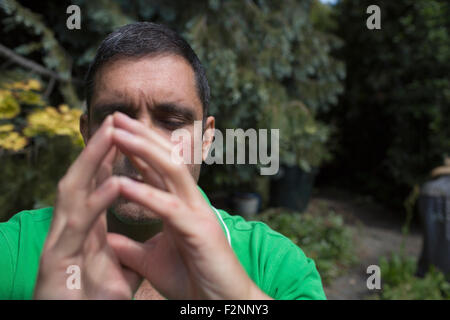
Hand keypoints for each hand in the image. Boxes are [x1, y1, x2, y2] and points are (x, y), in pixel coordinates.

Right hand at [34, 116, 140, 299]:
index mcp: (84, 232)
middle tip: (115, 120)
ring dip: (92, 161)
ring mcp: (60, 243)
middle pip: (82, 180)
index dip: (108, 160)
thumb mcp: (113, 274)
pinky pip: (80, 226)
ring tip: (111, 133)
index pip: (94, 188)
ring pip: (74, 192)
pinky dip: (98, 201)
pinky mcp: (57, 261)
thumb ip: (123, 254)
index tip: (125, 135)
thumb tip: (138, 245)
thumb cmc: (90, 303)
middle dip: (98, 149)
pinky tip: (116, 181)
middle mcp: (69, 231)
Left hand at [107, 112, 269, 298]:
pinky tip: (122, 182)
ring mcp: (197, 214)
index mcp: (180, 206)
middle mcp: (191, 203)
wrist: (221, 303)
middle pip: (166, 160)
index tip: (114, 131)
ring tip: (119, 132)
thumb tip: (106, 237)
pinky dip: (145, 194)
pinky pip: (169, 208)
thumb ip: (131, 246)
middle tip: (116, 116)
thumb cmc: (192, 280)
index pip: (157, 171)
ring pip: (172, 172)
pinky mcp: (199, 231)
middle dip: (141, 136)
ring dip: (144, 150)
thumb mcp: (152, 261)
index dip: (137, 149)